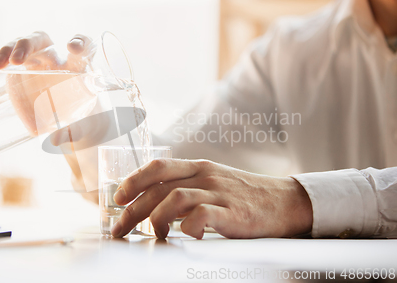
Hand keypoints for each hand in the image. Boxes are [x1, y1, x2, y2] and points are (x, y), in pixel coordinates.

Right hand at [0, 31, 97, 202]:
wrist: (69, 121)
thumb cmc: (79, 119)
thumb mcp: (78, 126)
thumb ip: (70, 131)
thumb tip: (55, 139)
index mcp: (76, 67)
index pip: (83, 46)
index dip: (80, 42)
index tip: (73, 48)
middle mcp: (53, 59)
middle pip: (41, 40)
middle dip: (26, 45)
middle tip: (16, 60)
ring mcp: (32, 63)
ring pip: (17, 46)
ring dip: (5, 52)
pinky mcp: (15, 72)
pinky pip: (1, 61)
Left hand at [111, 159, 312, 238]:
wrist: (284, 201)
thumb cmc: (244, 194)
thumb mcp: (214, 180)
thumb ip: (188, 185)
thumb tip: (155, 201)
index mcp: (198, 167)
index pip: (158, 166)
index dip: (134, 180)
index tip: (119, 197)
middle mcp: (205, 176)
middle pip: (159, 188)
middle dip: (133, 209)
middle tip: (119, 228)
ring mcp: (218, 193)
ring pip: (175, 199)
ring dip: (156, 218)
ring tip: (154, 233)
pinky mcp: (232, 213)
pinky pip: (202, 216)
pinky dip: (187, 227)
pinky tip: (188, 235)